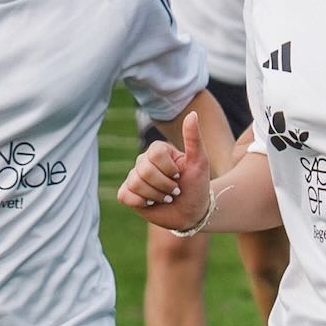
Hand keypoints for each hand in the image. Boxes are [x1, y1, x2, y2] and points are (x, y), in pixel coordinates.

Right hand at [117, 109, 212, 229]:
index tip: (179, 175)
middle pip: (145, 170)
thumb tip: (192, 113)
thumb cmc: (196, 185)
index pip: (154, 154)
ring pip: (136, 184)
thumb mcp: (200, 162)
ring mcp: (134, 177)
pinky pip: (125, 195)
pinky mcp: (127, 193)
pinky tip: (151, 203)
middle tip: (175, 191)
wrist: (191, 212)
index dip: (169, 169)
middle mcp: (143, 161)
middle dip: (165, 186)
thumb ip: (194, 138)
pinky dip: (141, 202)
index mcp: (158, 150)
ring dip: (156, 196)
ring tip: (165, 198)